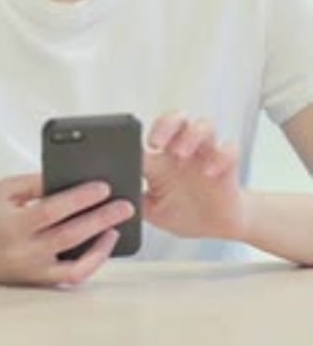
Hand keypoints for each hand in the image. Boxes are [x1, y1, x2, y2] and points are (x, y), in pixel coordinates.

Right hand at [0, 174, 134, 285]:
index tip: (103, 187)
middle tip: (125, 206)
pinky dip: (90, 264)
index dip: (79, 198)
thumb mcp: (6, 189)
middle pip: (69, 236)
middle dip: (101, 219)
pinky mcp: (38, 281)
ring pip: (74, 264)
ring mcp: (33, 270)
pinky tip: (102, 246)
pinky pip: (70, 277)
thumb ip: (36, 182)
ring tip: (116, 228)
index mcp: (14, 224)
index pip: (52, 210)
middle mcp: (24, 251)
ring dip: (100, 246)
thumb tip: (71, 178)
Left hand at [142, 113, 244, 240]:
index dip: (140, 135)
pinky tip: (210, 171)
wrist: (217, 227)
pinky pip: (229, 148)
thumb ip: (137, 200)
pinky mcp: (228, 164)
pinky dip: (220, 155)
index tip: (133, 147)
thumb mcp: (154, 212)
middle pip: (177, 119)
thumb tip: (116, 196)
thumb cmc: (184, 213)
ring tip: (181, 153)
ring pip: (203, 125)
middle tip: (156, 142)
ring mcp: (206, 154)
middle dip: (166, 124)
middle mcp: (185, 150)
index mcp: (163, 160)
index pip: (152, 134)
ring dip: (191, 134)